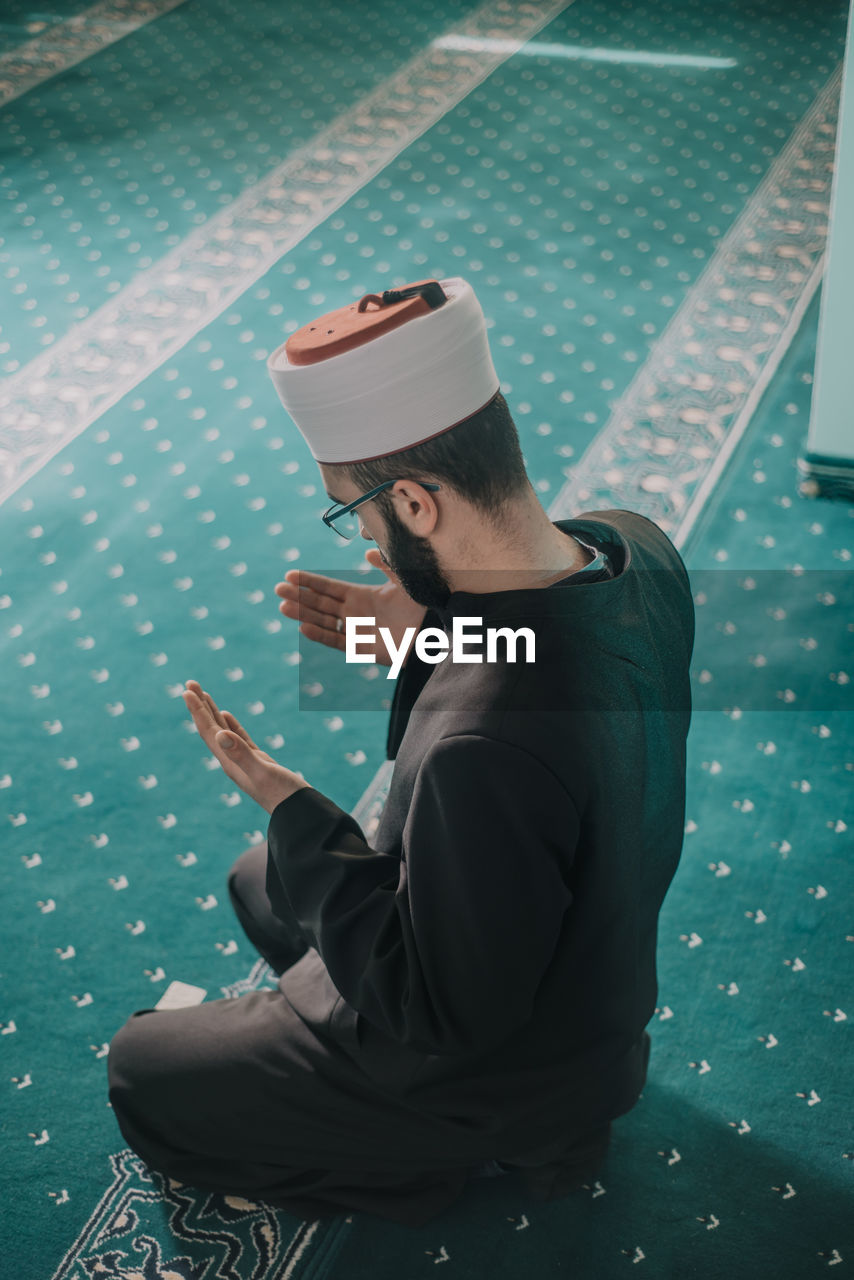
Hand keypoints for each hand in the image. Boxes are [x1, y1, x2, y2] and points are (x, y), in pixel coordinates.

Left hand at [181, 680, 308, 814]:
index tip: (186, 690)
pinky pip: (237, 738)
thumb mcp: (262, 772)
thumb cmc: (283, 795)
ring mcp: (244, 762)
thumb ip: (241, 754)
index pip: (208, 731)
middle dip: (199, 706)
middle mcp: (231, 761)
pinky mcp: (257, 762)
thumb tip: (220, 735)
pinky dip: (229, 724)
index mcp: (229, 762)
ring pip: (222, 731)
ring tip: (203, 695)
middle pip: (210, 729)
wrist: (298, 813)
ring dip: (211, 713)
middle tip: (190, 683)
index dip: (197, 710)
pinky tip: (226, 716)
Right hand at [275, 548, 427, 668]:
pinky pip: (337, 642)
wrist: (435, 631)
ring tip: (283, 606)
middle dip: (299, 596)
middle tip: (278, 589)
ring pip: (323, 621)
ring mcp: (356, 631)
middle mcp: (354, 613)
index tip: (290, 575)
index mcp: (361, 595)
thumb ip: (386, 565)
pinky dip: (321, 635)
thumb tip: (367, 551)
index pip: (329, 587)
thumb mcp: (403, 580)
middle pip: (320, 603)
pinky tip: (304, 627)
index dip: (310, 581)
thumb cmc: (421, 605)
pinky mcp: (362, 649)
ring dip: (303, 614)